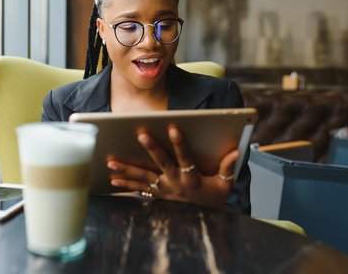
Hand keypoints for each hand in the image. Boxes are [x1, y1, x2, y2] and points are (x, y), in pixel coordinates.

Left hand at [106, 125, 237, 208]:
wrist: (205, 220)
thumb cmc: (214, 198)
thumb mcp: (224, 186)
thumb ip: (228, 169)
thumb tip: (236, 152)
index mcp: (192, 179)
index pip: (186, 157)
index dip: (180, 143)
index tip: (173, 127)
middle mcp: (175, 184)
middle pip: (161, 164)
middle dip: (151, 149)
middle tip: (141, 135)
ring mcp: (164, 191)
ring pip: (144, 178)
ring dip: (127, 170)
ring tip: (111, 162)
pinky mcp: (157, 196)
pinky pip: (139, 190)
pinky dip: (126, 185)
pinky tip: (112, 180)